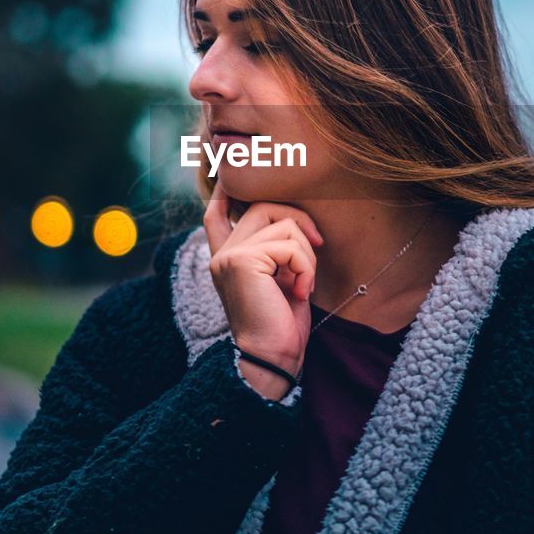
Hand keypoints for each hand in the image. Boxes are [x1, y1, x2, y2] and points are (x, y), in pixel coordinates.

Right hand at [203, 180, 323, 384]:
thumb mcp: (281, 279)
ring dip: (305, 253)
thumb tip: (290, 221)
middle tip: (316, 247)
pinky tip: (301, 292)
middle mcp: (222, 253)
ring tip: (303, 284)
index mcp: (227, 258)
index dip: (225, 190)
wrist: (272, 359)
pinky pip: (289, 244)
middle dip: (299, 221)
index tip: (228, 174)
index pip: (217, 213)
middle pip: (264, 206)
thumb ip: (276, 251)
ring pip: (282, 223)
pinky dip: (305, 267)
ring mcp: (229, 255)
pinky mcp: (241, 261)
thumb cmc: (282, 325)